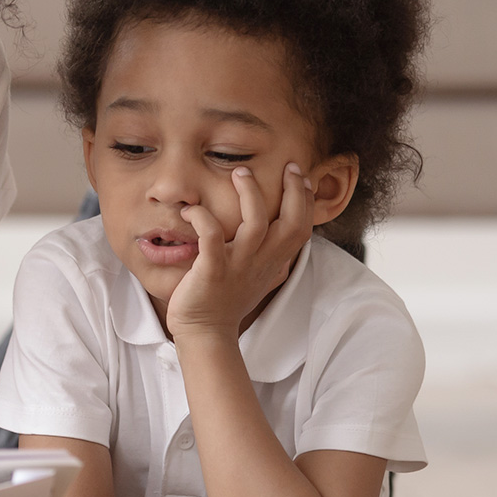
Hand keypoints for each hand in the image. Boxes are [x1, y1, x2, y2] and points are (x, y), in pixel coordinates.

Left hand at [168, 162, 315, 338]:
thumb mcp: (261, 277)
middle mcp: (260, 262)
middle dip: (292, 191)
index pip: (301, 227)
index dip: (305, 200)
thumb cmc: (229, 301)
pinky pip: (211, 236)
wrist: (205, 331)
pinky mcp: (211, 270)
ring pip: (255, 222)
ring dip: (250, 193)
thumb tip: (285, 243)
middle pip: (290, 223)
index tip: (300, 176)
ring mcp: (237, 265)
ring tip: (240, 173)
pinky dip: (202, 217)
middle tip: (286, 166)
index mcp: (273, 262)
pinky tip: (191, 211)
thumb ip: (273, 258)